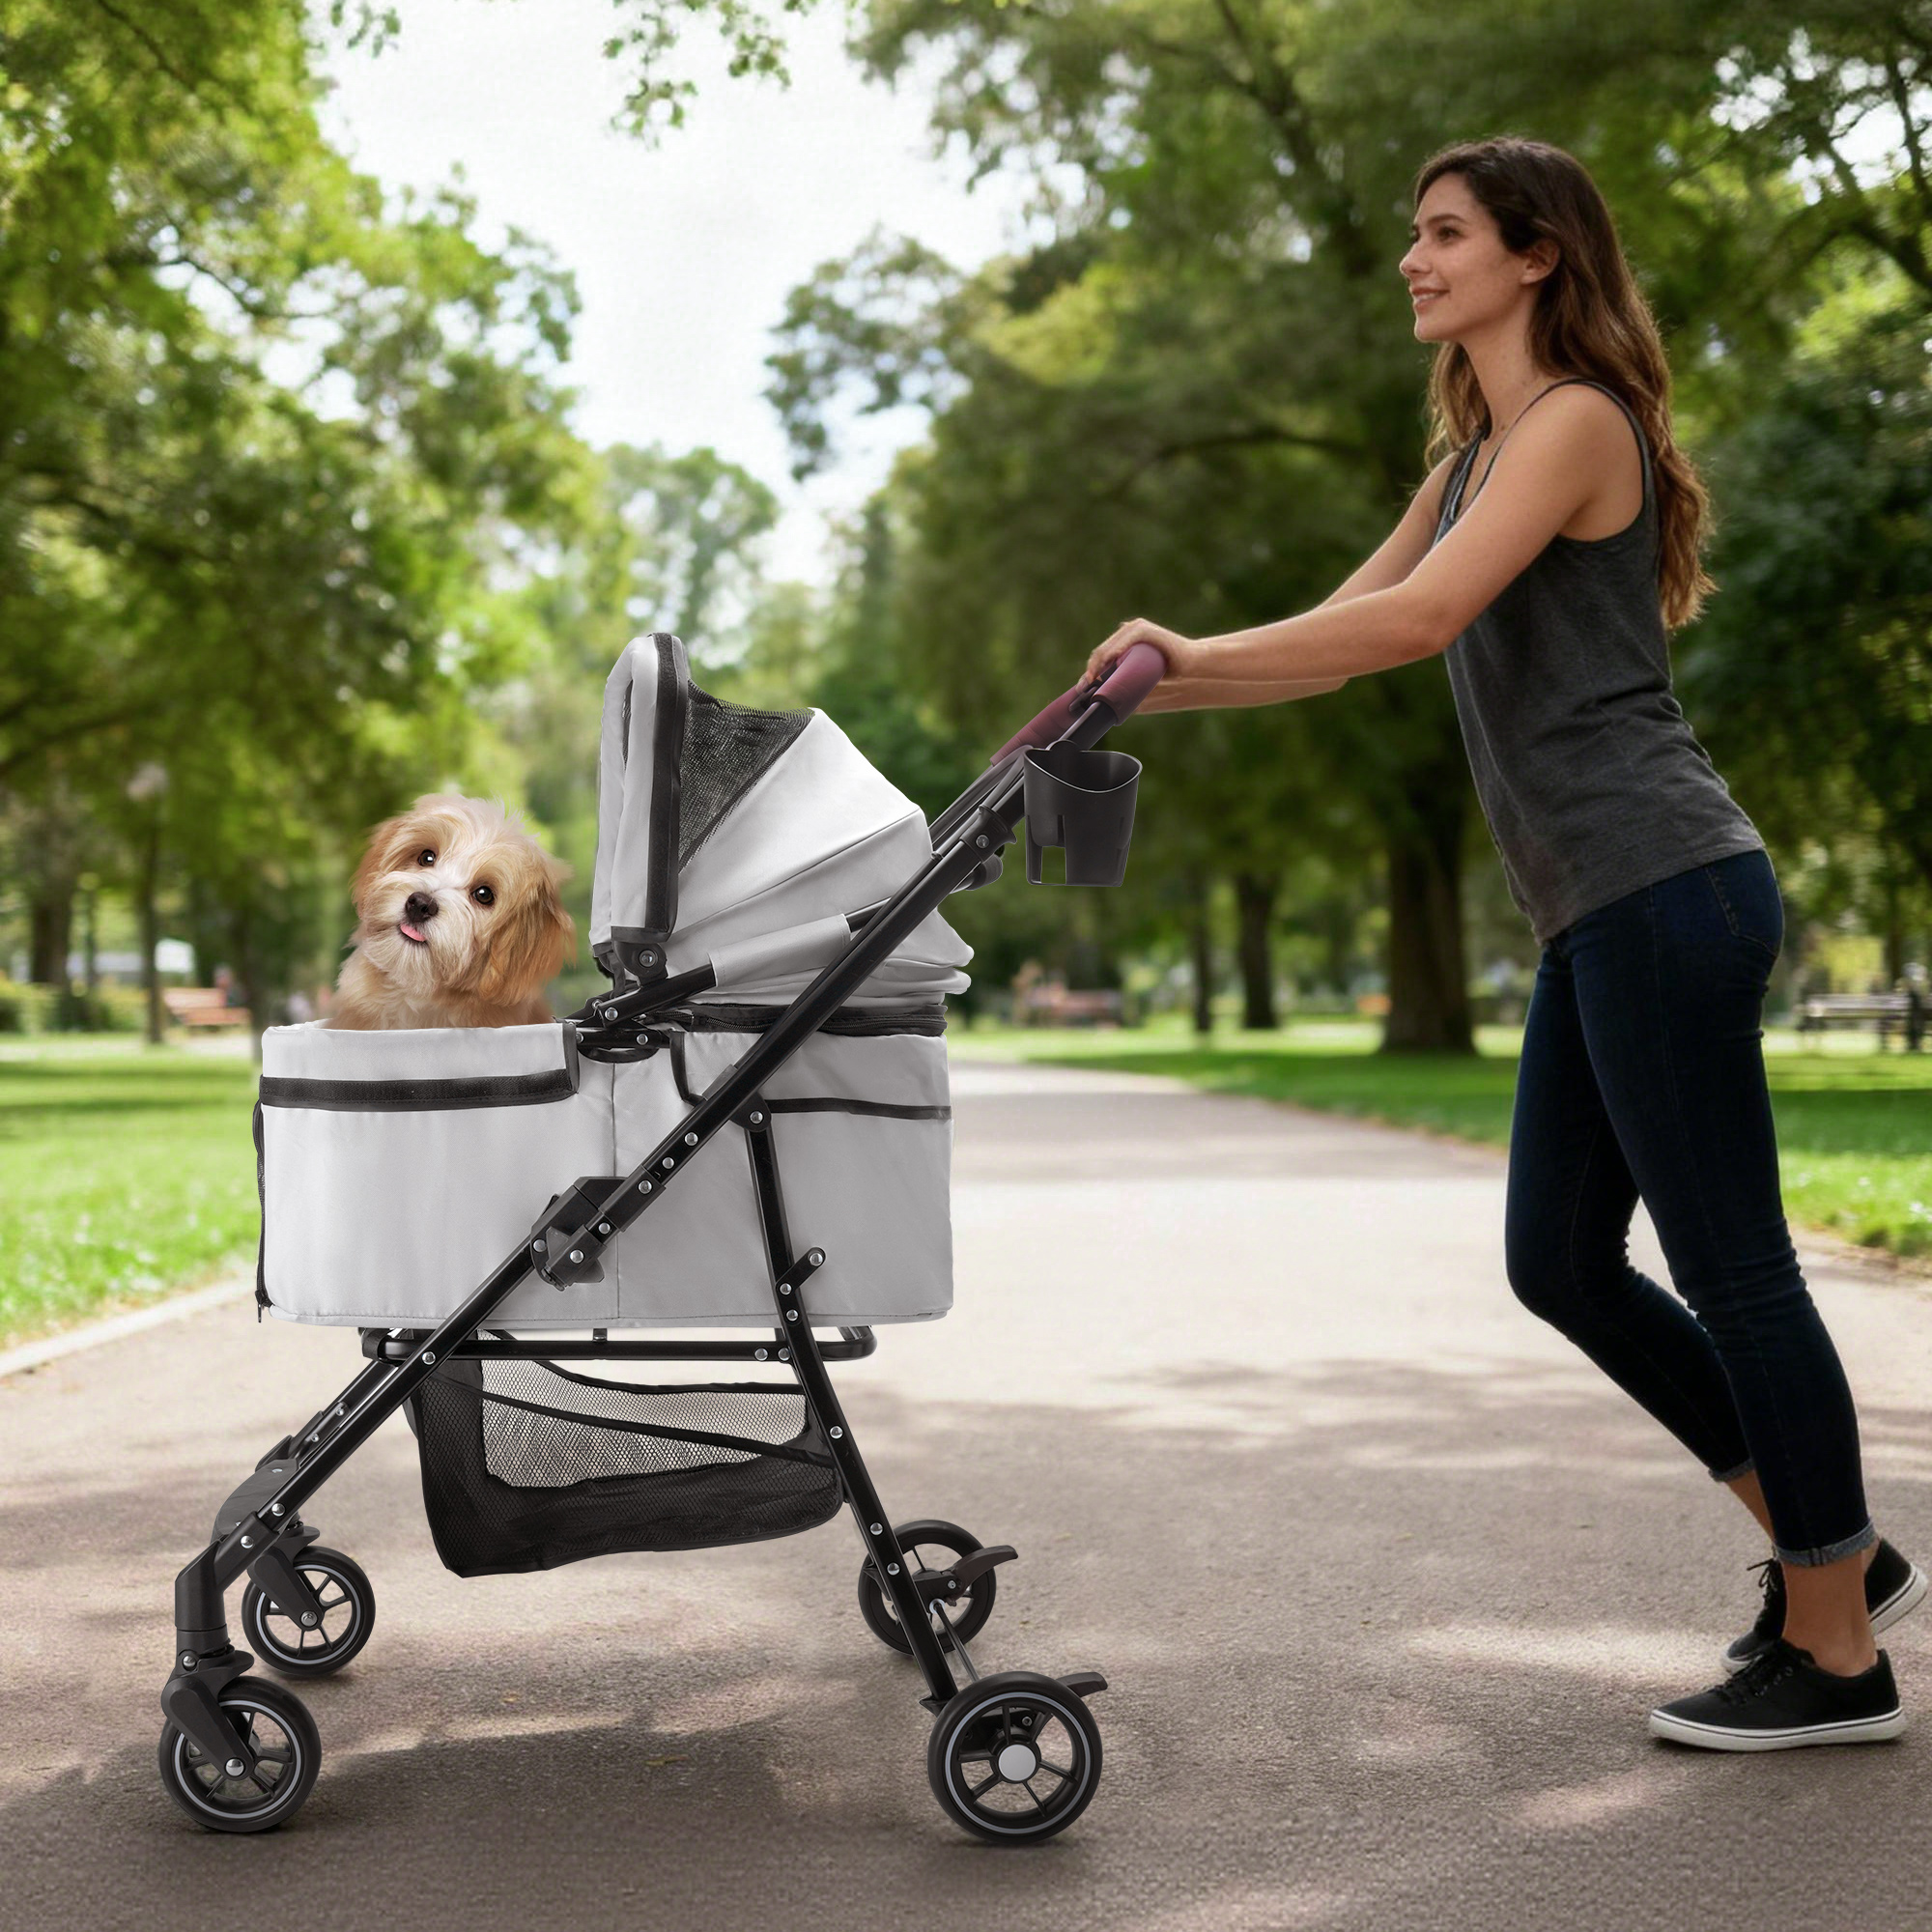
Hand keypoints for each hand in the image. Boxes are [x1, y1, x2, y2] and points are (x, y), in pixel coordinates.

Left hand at [1083, 617, 1198, 690]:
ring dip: (1099, 662)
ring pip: (1110, 646)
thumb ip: (1124, 691)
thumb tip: (1102, 705)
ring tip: (1093, 678)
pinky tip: (1111, 660)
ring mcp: (1137, 630)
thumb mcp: (1141, 688)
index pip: (1100, 658)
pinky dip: (1117, 649)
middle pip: (1101, 652)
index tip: (1083, 689)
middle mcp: (1127, 634)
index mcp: (1124, 646)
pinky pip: (1127, 638)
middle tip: (1086, 687)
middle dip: (1091, 669)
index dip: (1090, 673)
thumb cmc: (1170, 681)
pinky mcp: (1147, 630)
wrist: (1196, 672)